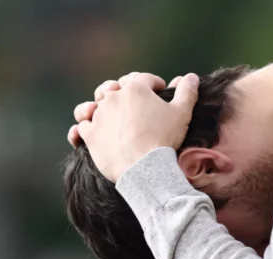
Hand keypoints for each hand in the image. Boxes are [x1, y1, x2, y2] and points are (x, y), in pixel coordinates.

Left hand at [67, 74, 189, 147]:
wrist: (144, 167)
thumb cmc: (164, 138)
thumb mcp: (182, 113)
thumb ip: (187, 92)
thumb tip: (191, 77)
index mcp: (135, 89)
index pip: (144, 79)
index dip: (154, 84)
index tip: (160, 91)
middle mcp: (113, 97)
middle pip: (117, 87)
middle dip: (125, 91)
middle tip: (135, 103)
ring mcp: (99, 115)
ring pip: (96, 104)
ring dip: (101, 106)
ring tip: (106, 113)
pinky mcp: (90, 134)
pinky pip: (81, 127)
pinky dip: (85, 127)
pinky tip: (87, 130)